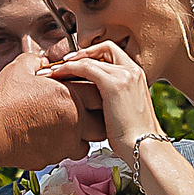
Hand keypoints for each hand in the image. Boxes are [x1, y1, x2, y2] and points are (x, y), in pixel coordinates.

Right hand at [0, 36, 102, 168]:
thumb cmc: (4, 99)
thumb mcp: (21, 67)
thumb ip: (39, 60)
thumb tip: (45, 60)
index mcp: (71, 96)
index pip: (101, 93)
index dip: (95, 91)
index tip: (86, 91)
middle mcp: (75, 122)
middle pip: (103, 124)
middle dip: (96, 118)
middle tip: (83, 112)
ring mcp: (65, 144)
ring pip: (87, 144)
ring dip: (81, 137)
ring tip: (65, 129)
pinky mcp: (52, 159)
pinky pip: (65, 156)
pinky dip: (61, 149)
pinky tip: (48, 139)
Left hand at [47, 40, 159, 155]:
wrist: (142, 146)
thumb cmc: (132, 136)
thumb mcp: (124, 110)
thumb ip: (112, 98)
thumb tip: (93, 100)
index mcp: (136, 75)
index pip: (112, 53)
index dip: (92, 55)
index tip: (75, 64)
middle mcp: (132, 70)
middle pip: (103, 48)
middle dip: (80, 54)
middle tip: (61, 64)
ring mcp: (124, 75)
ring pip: (90, 58)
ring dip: (67, 63)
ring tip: (50, 72)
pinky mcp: (114, 84)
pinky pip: (85, 67)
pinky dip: (68, 69)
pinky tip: (56, 76)